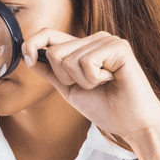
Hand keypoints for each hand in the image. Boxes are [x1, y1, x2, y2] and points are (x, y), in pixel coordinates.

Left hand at [22, 28, 159, 148]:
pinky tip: (111, 81)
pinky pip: (85, 62)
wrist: (132, 124)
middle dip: (66, 78)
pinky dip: (93, 79)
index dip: (32, 43)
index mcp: (84, 46)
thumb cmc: (106, 108)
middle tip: (90, 86)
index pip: (49, 34)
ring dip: (82, 81)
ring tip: (103, 84)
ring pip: (68, 59)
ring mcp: (108, 40)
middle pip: (54, 52)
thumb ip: (51, 72)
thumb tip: (28, 57)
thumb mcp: (69, 89)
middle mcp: (96, 38)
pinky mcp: (119, 47)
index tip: (27, 58)